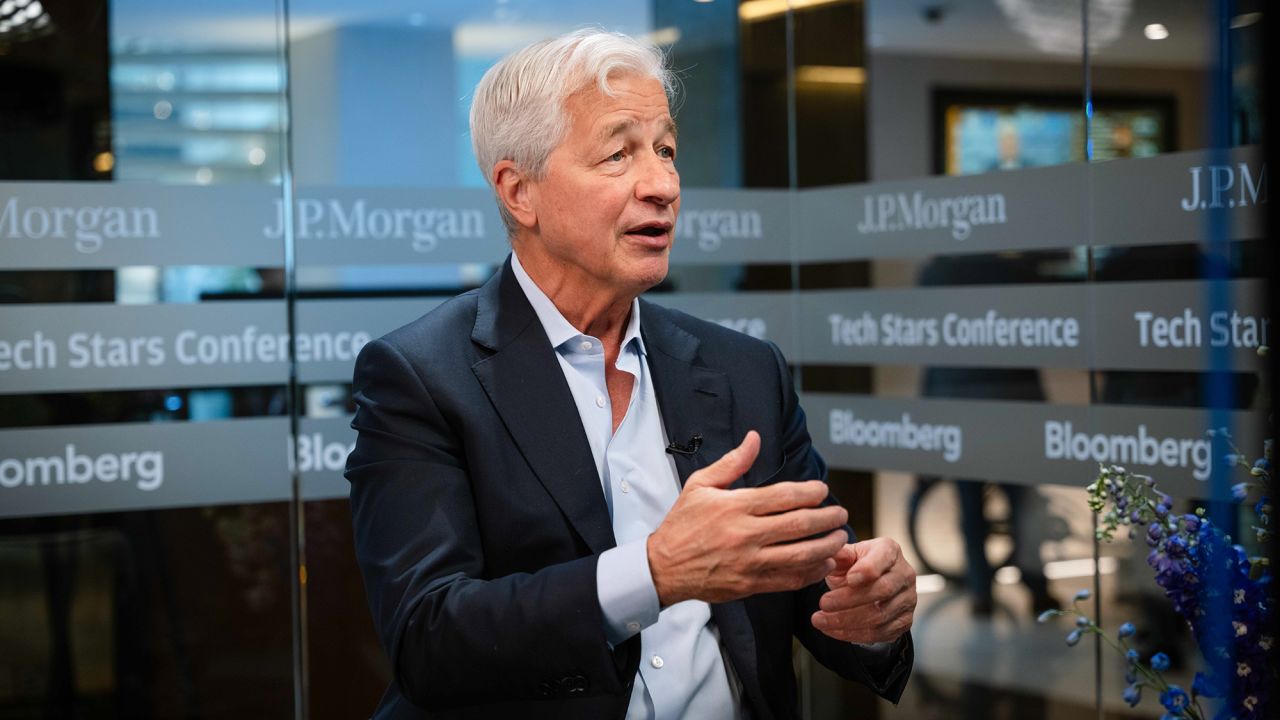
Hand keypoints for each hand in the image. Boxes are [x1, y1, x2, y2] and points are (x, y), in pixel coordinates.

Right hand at [647, 431, 849, 605]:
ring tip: (840, 538)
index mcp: (734, 507)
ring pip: (799, 554)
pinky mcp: (750, 584)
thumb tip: (754, 438)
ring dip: (826, 546)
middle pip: (798, 525)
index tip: (823, 490)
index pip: (782, 496)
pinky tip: (823, 564)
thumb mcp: (700, 485)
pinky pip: (788, 579)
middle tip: (841, 513)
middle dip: (826, 518)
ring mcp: (749, 562)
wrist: (663, 567)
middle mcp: (744, 534)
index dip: (809, 492)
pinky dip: (810, 572)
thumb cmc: (682, 523)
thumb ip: (732, 463)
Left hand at [810, 538, 915, 644]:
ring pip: (880, 616)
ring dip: (846, 621)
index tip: (848, 579)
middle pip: (882, 590)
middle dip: (849, 600)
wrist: (867, 586)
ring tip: (821, 619)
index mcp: (889, 550)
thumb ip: (837, 555)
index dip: (867, 570)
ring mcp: (907, 599)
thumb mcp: (844, 556)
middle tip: (823, 603)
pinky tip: (833, 630)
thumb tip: (826, 554)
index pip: (883, 558)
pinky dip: (852, 634)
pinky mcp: (904, 621)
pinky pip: (879, 633)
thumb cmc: (854, 566)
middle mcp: (904, 574)